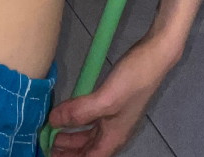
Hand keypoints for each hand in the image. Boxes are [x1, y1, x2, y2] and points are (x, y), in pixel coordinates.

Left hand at [46, 32, 179, 155]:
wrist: (154, 56)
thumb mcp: (105, 99)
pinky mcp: (114, 101)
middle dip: (70, 149)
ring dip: (73, 135)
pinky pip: (93, 118)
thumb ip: (80, 112)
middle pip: (90, 148)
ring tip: (55, 132)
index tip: (51, 154)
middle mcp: (115, 130)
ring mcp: (115, 115)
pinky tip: (71, 112)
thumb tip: (53, 121)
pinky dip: (80, 119)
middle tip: (49, 145)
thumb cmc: (132, 79)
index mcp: (114, 136)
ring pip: (90, 133)